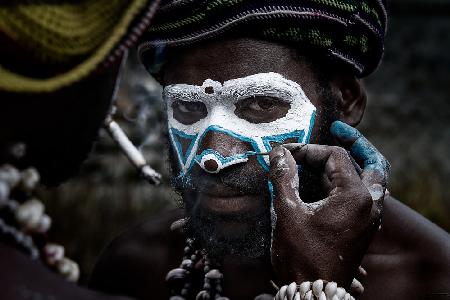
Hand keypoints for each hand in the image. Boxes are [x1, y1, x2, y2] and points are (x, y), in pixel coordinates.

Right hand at [269, 121, 388, 288]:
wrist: (314, 290)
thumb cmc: (301, 255)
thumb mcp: (287, 211)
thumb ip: (283, 176)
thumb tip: (278, 151)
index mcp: (355, 196)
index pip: (335, 156)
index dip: (309, 150)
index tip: (287, 154)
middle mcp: (370, 204)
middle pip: (371, 161)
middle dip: (355, 142)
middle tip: (340, 128)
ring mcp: (370, 217)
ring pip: (374, 178)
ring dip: (360, 160)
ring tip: (342, 149)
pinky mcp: (364, 226)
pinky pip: (368, 194)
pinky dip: (355, 180)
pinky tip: (334, 180)